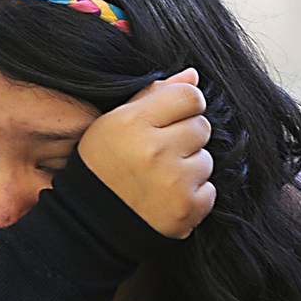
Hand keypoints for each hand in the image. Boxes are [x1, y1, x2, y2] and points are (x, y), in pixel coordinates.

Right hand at [76, 68, 214, 238]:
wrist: (91, 225)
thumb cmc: (103, 169)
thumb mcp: (113, 125)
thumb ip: (152, 96)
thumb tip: (192, 75)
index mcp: (132, 124)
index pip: (189, 96)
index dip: (185, 105)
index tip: (174, 118)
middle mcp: (154, 151)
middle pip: (201, 127)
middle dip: (186, 138)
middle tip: (162, 154)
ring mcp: (173, 182)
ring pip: (207, 159)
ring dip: (191, 168)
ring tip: (162, 178)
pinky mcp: (187, 209)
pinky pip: (209, 189)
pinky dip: (194, 195)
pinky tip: (169, 198)